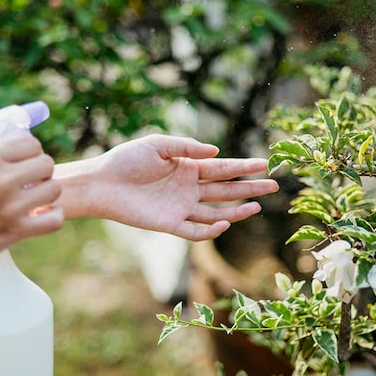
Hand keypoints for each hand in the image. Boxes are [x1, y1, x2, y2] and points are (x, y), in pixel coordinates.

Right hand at [0, 136, 63, 273]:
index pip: (31, 144)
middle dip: (40, 171)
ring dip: (47, 192)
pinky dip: (52, 216)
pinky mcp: (13, 232)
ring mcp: (9, 207)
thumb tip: (4, 134)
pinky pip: (54, 220)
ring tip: (35, 197)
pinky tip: (41, 215)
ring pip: (54, 189)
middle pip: (46, 164)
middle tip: (30, 181)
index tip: (23, 163)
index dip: (30, 153)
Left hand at [81, 134, 278, 240]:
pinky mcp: (169, 224)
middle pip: (226, 190)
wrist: (102, 183)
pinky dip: (211, 230)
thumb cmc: (127, 160)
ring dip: (236, 210)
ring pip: (216, 212)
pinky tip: (225, 223)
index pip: (222, 168)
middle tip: (273, 185)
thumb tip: (215, 152)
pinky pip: (195, 231)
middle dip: (249, 188)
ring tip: (257, 206)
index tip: (265, 164)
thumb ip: (186, 147)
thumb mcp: (157, 145)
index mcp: (188, 167)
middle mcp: (188, 188)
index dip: (244, 167)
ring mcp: (180, 207)